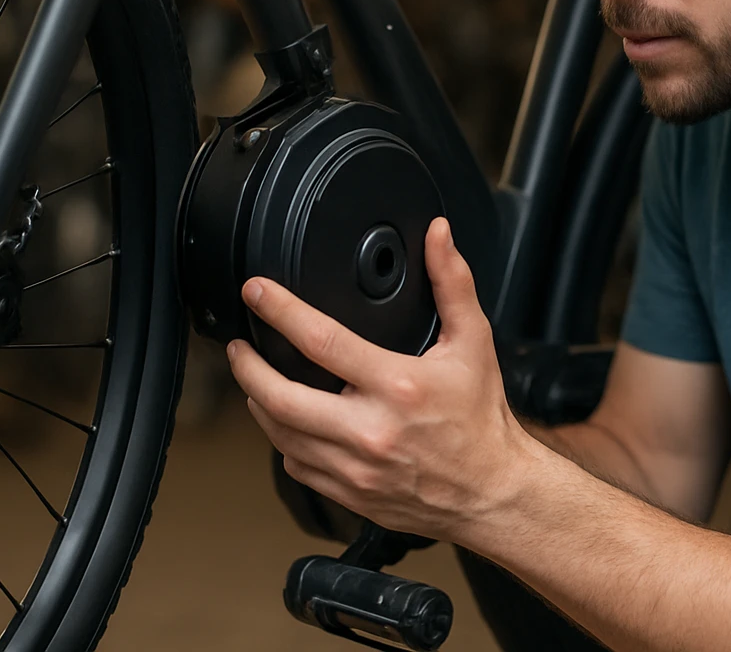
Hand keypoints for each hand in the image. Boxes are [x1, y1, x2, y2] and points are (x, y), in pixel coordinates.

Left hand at [226, 217, 537, 541]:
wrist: (492, 493)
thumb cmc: (481, 419)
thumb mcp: (474, 342)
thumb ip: (452, 283)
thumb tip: (438, 235)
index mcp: (397, 386)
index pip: (321, 341)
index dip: (280, 310)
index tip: (257, 292)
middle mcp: (370, 431)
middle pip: (280, 398)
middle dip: (247, 367)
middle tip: (237, 346)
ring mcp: (355, 469)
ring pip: (280, 435)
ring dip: (259, 402)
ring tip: (254, 379)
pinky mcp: (349, 494)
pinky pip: (297, 467)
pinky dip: (284, 441)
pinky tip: (288, 422)